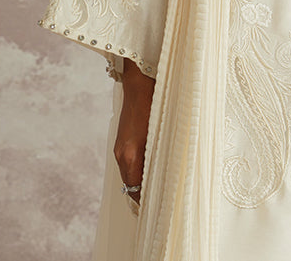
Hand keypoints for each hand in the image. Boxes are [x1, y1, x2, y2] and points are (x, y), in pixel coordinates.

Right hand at [114, 59, 153, 202]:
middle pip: (131, 185)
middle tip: (162, 202)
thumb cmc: (156, 104)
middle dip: (144, 195)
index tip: (160, 208)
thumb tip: (170, 176)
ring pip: (129, 175)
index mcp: (131, 155)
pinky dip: (138, 170)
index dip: (146, 201)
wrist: (140, 82)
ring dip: (141, 182)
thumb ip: (164, 156)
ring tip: (159, 188)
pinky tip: (152, 169)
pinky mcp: (121, 141)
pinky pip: (128, 163)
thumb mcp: (164, 133)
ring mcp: (119, 147)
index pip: (135, 190)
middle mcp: (121, 154)